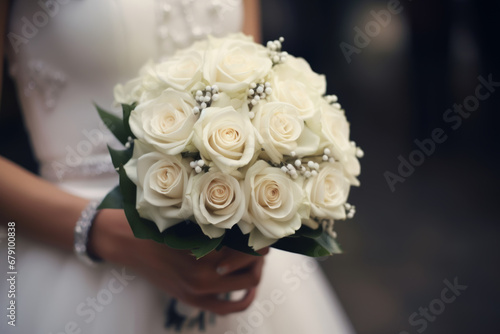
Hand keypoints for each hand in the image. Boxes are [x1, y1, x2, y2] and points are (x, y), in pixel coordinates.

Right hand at [89, 209, 268, 314]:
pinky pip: (227, 307)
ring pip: (245, 286)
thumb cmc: (157, 223)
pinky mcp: (192, 300)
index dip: (261, 238)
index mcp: (204, 253)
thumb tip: (251, 225)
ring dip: (254, 272)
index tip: (265, 230)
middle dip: (261, 255)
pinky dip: (244, 298)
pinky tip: (249, 286)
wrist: (126, 243)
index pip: (248, 249)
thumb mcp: (189, 219)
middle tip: (262, 242)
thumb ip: (217, 226)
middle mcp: (204, 277)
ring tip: (255, 258)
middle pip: (252, 268)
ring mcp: (198, 292)